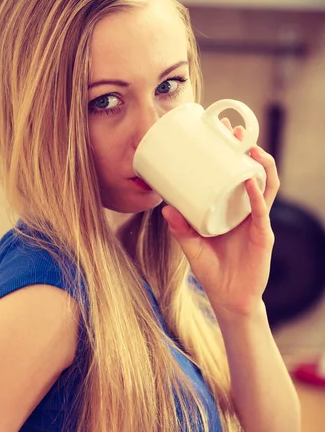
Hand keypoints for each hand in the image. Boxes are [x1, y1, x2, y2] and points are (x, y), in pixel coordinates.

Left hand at [162, 118, 279, 315]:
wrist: (229, 299)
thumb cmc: (213, 271)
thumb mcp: (191, 246)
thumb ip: (180, 230)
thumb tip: (165, 208)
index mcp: (232, 210)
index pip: (234, 175)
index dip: (230, 154)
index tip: (218, 133)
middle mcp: (247, 211)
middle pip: (253, 173)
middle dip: (246, 150)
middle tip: (234, 131)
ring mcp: (257, 222)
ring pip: (266, 187)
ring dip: (260, 165)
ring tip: (249, 148)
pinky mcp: (262, 236)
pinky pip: (261, 212)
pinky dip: (256, 196)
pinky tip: (250, 182)